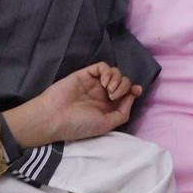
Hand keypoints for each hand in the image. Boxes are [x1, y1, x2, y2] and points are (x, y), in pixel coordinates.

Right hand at [8, 63, 141, 145]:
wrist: (55, 116)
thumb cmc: (79, 124)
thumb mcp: (106, 125)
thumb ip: (122, 112)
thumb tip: (132, 97)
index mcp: (107, 108)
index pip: (126, 94)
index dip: (134, 90)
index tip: (136, 90)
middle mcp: (102, 95)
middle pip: (123, 82)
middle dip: (125, 86)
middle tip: (113, 95)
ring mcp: (93, 84)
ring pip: (115, 73)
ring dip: (117, 79)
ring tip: (109, 90)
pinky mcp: (85, 74)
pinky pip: (102, 66)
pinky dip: (107, 71)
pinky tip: (104, 82)